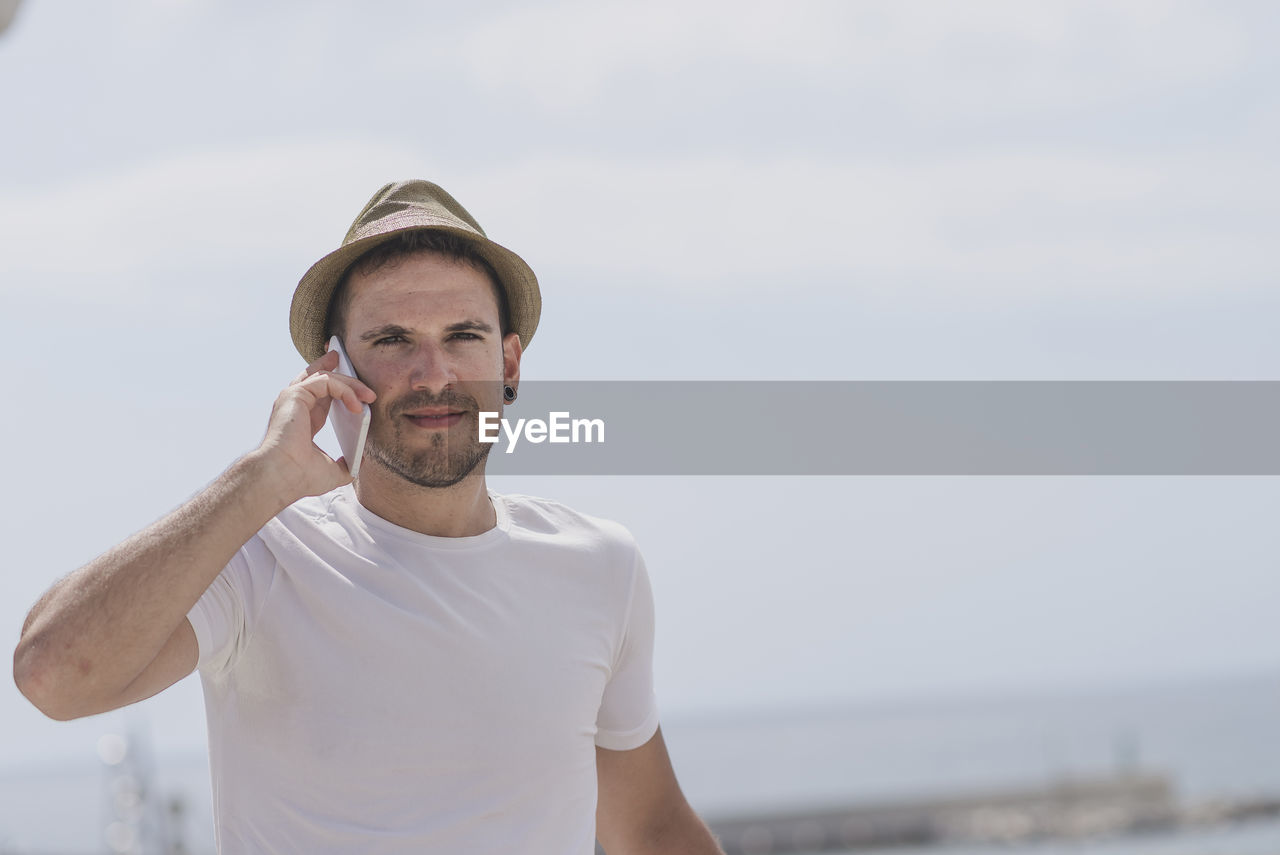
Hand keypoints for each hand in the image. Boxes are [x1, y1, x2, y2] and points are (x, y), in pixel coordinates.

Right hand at [256, 350, 376, 501]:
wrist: (283, 477)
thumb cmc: (299, 477)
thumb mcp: (331, 471)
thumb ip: (346, 464)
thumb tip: (360, 461)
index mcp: (302, 420)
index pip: (320, 395)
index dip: (337, 387)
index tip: (355, 386)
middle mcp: (295, 405)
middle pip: (316, 377)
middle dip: (337, 369)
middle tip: (362, 380)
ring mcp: (293, 398)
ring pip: (325, 377)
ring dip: (351, 383)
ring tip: (369, 396)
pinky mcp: (296, 394)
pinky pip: (326, 381)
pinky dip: (345, 390)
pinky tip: (357, 406)